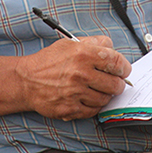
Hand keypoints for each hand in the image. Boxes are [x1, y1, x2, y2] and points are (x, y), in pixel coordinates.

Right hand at [14, 36, 131, 120]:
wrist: (27, 81)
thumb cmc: (48, 61)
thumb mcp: (69, 43)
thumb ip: (93, 42)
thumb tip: (111, 46)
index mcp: (83, 54)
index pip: (116, 62)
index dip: (124, 67)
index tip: (123, 69)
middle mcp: (81, 74)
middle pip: (115, 84)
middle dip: (118, 83)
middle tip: (114, 82)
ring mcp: (76, 93)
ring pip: (105, 98)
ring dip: (105, 95)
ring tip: (98, 89)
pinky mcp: (70, 108)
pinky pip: (93, 110)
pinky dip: (94, 105)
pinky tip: (89, 97)